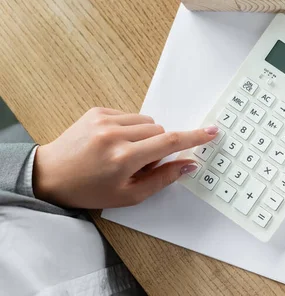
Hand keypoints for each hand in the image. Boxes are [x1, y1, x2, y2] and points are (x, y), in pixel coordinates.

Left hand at [33, 107, 216, 208]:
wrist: (49, 175)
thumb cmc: (89, 190)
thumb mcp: (128, 195)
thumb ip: (163, 178)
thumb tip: (189, 164)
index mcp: (124, 158)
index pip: (169, 143)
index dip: (194, 137)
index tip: (212, 131)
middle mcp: (115, 135)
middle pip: (159, 131)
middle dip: (158, 146)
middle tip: (140, 163)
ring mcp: (104, 120)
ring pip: (147, 121)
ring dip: (145, 136)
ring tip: (125, 152)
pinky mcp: (97, 111)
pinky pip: (129, 115)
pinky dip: (129, 128)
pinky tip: (113, 142)